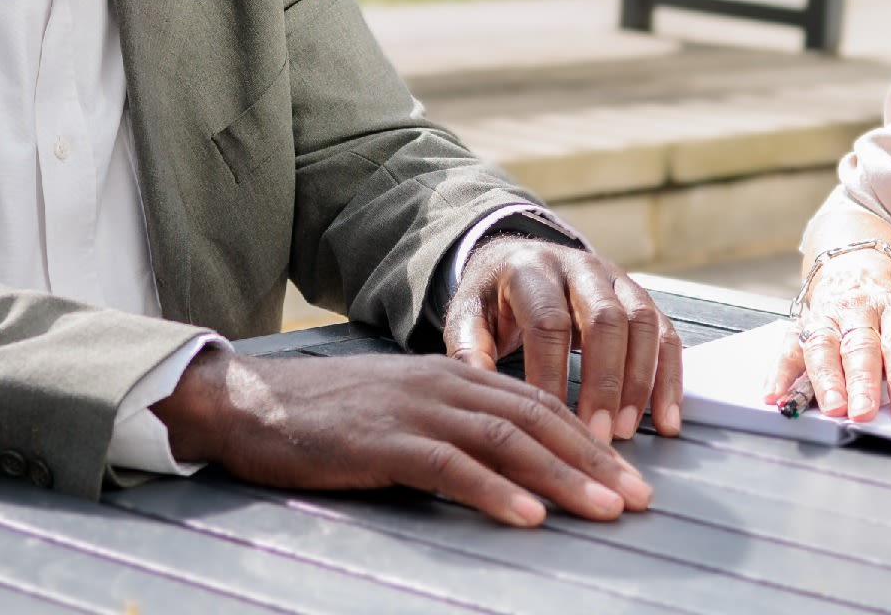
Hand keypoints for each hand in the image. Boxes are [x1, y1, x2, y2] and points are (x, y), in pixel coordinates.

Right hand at [153, 346, 651, 527]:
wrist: (252, 403)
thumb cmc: (327, 417)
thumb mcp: (403, 410)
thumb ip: (453, 427)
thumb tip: (507, 465)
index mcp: (454, 375)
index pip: (539, 404)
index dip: (589, 438)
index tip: (631, 474)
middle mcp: (445, 385)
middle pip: (538, 419)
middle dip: (595, 460)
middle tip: (639, 498)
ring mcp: (416, 410)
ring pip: (508, 440)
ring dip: (562, 477)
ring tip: (603, 509)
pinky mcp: (383, 441)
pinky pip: (451, 466)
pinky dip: (495, 491)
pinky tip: (527, 515)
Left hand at [444, 238, 682, 440]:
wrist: (517, 260)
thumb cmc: (493, 300)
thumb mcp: (468, 316)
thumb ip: (471, 351)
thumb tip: (484, 394)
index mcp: (532, 270)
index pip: (550, 321)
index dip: (553, 373)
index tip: (549, 421)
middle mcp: (580, 267)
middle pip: (605, 319)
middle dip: (604, 382)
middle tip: (597, 434)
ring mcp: (616, 279)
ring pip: (641, 323)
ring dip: (639, 381)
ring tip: (626, 429)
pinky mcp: (639, 297)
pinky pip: (666, 334)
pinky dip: (670, 378)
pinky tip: (666, 419)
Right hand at [762, 248, 890, 421]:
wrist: (860, 277)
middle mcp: (860, 309)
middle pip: (860, 347)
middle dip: (862, 382)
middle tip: (863, 413)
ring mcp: (827, 318)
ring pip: (824, 347)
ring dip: (826, 380)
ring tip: (832, 408)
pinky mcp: (800, 327)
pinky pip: (787, 350)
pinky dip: (779, 374)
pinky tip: (775, 396)